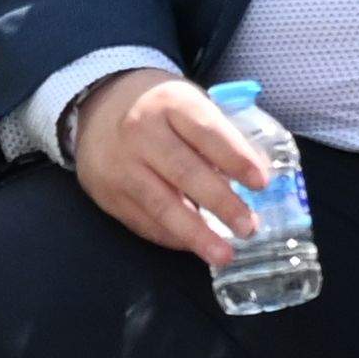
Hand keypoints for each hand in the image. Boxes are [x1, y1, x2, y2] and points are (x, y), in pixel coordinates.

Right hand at [71, 73, 270, 268]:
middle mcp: (141, 132)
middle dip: (221, 203)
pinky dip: (172, 237)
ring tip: (224, 254)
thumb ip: (218, 135)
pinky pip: (143, 222)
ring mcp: (121, 165)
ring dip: (196, 234)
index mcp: (170, 102)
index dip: (235, 158)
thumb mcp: (188, 102)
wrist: (97, 105)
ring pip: (161, 205)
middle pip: (185, 172)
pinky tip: (195, 246)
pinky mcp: (107, 193)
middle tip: (249, 227)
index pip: (207, 132)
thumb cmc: (159, 107)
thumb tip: (256, 176)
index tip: (261, 183)